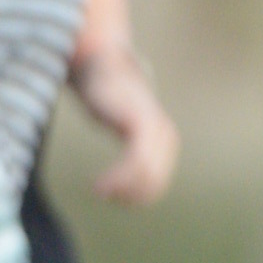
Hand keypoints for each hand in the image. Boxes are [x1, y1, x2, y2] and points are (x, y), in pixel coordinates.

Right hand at [72, 49, 179, 206]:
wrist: (101, 64)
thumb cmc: (108, 95)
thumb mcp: (123, 122)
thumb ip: (133, 141)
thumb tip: (127, 164)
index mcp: (163, 139)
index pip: (157, 184)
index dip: (134, 198)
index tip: (109, 196)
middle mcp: (164, 135)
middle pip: (154, 184)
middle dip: (129, 197)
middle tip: (103, 194)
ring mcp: (154, 130)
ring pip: (146, 176)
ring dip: (122, 190)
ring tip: (99, 190)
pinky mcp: (140, 124)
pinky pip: (137, 163)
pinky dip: (118, 179)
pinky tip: (99, 186)